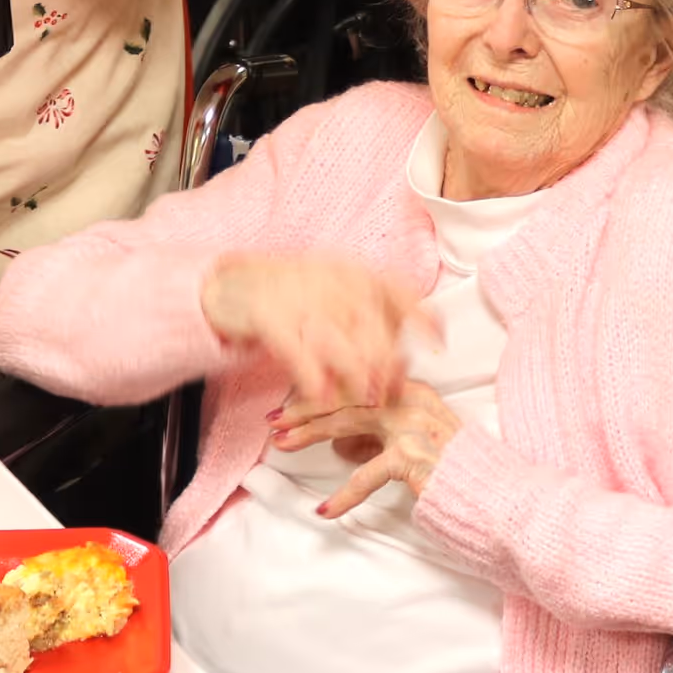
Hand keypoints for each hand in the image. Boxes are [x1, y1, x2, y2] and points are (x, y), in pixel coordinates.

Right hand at [201, 254, 440, 409]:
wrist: (233, 283)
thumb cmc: (295, 293)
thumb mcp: (338, 288)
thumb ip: (374, 313)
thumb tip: (414, 349)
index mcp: (354, 271)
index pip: (398, 290)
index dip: (422, 318)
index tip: (439, 346)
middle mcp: (333, 280)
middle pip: (375, 330)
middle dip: (388, 368)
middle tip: (391, 394)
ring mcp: (302, 298)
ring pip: (343, 347)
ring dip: (358, 379)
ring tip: (365, 400)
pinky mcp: (271, 317)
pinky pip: (301, 355)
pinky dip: (315, 382)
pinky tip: (322, 398)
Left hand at [269, 380, 464, 515]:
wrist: (496, 494)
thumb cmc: (455, 471)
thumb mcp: (415, 441)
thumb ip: (379, 436)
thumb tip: (340, 445)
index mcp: (411, 388)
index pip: (356, 380)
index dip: (320, 388)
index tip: (290, 400)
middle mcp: (410, 398)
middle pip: (346, 393)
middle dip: (305, 406)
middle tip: (275, 420)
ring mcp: (411, 425)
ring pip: (348, 422)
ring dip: (310, 434)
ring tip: (283, 446)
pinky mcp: (412, 456)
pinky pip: (367, 475)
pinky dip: (344, 494)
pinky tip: (325, 509)